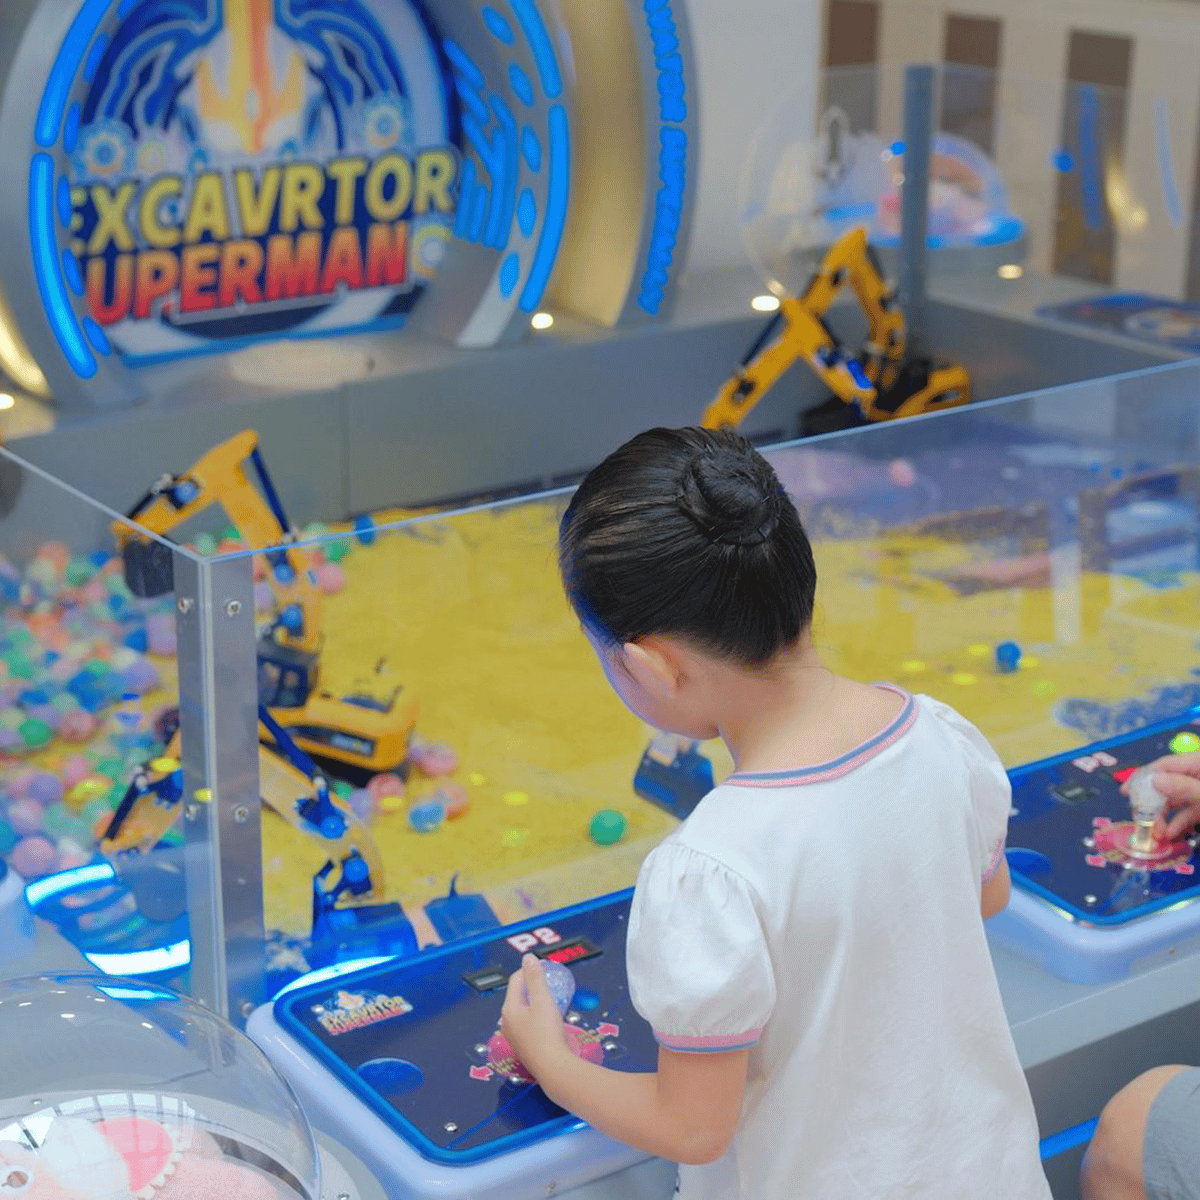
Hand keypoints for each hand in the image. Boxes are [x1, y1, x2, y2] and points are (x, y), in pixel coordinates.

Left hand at [500, 956, 569, 1081]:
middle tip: (549, 983)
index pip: (515, 981)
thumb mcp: (543, 1000)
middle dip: (531, 986)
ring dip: (534, 1002)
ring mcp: (514, 1037)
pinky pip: (527, 1024)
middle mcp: (507, 1022)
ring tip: (551, 1000)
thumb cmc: (546, 1031)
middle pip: (517, 996)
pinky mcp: (523, 1048)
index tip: (545, 968)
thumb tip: (528, 957)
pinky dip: (536, 1016)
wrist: (553, 1067)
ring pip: (522, 1011)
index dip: (529, 970)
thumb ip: (535, 977)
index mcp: (509, 1009)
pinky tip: (548, 1021)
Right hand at [1121, 752, 1199, 839]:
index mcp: (1198, 763)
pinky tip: (1170, 833)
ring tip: (1155, 832)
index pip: (1165, 765)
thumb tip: (1156, 781)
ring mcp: (1199, 792)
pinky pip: (1186, 812)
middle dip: (1151, 803)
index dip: (1143, 776)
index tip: (1126, 791)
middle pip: (1166, 784)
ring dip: (1162, 816)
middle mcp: (1196, 776)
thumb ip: (1186, 787)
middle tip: (1139, 816)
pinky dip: (1177, 822)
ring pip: (1174, 800)